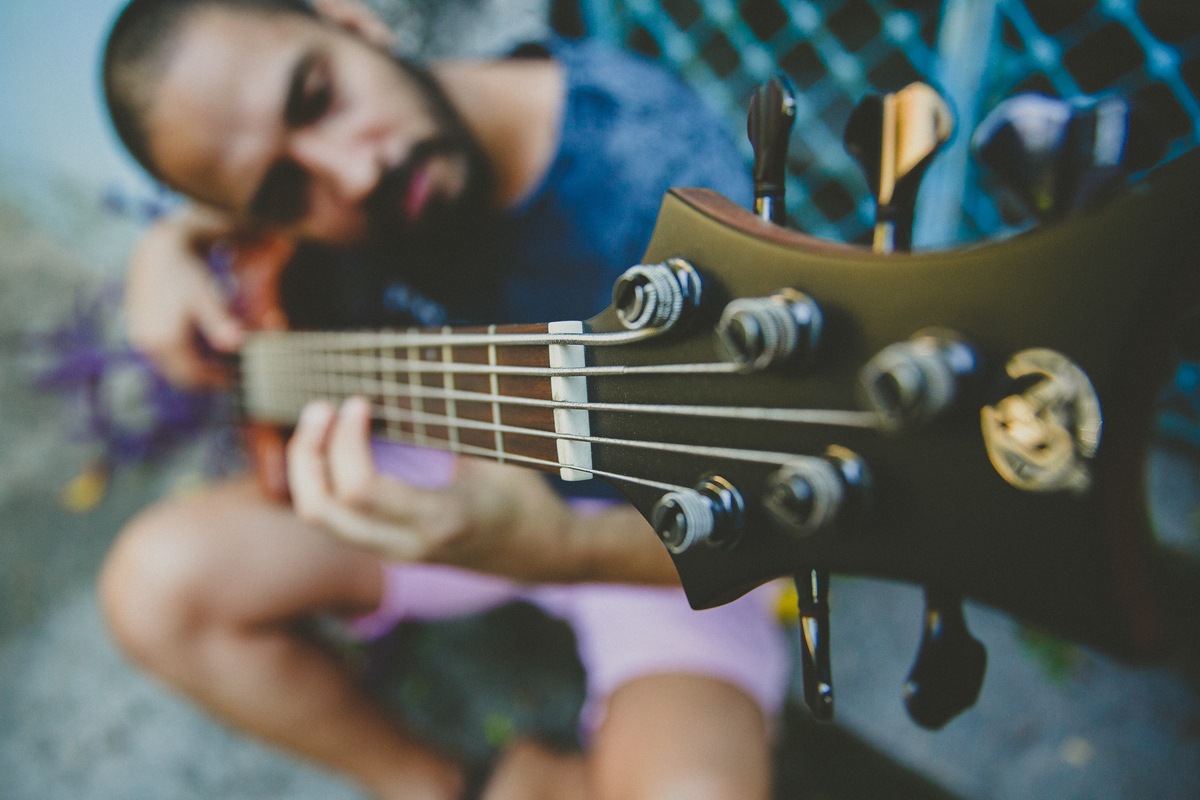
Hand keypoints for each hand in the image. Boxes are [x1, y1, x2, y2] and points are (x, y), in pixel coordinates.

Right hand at [124, 208, 244, 387]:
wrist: (157, 251)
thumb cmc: (185, 273)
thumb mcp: (206, 298)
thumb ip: (219, 324)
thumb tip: (236, 344)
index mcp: (164, 340)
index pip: (192, 375)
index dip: (214, 380)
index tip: (232, 377)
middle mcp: (148, 343)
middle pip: (179, 376)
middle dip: (202, 377)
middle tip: (225, 373)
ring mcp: (140, 338)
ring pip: (169, 366)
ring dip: (190, 367)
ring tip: (214, 360)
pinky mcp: (138, 331)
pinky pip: (162, 354)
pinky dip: (179, 356)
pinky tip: (196, 345)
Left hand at [286, 396, 578, 578]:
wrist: (542, 557)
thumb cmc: (527, 499)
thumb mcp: (503, 454)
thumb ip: (463, 420)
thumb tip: (429, 370)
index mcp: (440, 519)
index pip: (361, 491)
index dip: (346, 442)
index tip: (359, 402)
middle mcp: (407, 543)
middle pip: (322, 511)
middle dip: (308, 453)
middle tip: (324, 406)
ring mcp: (393, 551)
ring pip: (320, 518)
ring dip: (308, 466)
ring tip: (322, 419)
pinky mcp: (386, 547)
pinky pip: (333, 518)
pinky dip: (319, 479)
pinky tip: (333, 444)